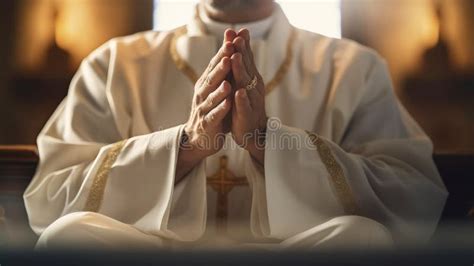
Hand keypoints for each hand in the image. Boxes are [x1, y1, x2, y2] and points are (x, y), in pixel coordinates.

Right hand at [176, 30, 236, 180]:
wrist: (198, 139)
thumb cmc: (211, 110)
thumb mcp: (216, 90)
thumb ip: (223, 72)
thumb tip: (230, 47)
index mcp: (206, 84)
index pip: (214, 66)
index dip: (222, 53)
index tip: (231, 40)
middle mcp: (202, 94)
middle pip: (211, 78)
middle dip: (221, 66)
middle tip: (228, 53)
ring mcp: (203, 109)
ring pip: (211, 97)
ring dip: (219, 89)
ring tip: (228, 82)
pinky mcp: (207, 124)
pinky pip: (214, 116)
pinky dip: (220, 110)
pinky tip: (227, 104)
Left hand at [230, 29, 267, 164]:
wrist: (252, 132)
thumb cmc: (245, 105)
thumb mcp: (242, 83)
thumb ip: (240, 64)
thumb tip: (238, 41)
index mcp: (251, 78)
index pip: (247, 58)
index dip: (243, 44)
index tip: (237, 30)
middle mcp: (253, 87)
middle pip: (247, 66)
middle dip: (242, 51)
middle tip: (237, 38)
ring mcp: (251, 101)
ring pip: (246, 84)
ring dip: (241, 71)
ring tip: (236, 58)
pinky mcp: (247, 115)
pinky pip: (244, 106)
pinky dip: (241, 99)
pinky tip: (238, 93)